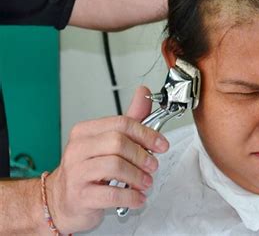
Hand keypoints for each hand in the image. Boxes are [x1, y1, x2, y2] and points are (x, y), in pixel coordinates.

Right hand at [44, 86, 167, 233]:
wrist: (62, 201)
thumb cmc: (88, 169)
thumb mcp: (107, 141)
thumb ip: (129, 120)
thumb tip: (143, 93)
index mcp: (85, 131)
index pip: (121, 124)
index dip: (146, 134)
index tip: (160, 144)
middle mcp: (78, 149)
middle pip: (118, 143)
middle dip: (141, 155)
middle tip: (152, 165)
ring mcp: (76, 173)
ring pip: (115, 166)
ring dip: (138, 176)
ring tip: (146, 182)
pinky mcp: (80, 196)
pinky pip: (111, 194)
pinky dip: (130, 196)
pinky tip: (138, 198)